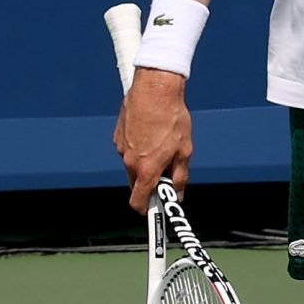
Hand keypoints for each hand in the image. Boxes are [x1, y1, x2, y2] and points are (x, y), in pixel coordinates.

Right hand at [114, 71, 192, 212]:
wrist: (154, 91)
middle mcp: (129, 161)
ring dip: (146, 163)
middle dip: (151, 183)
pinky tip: (152, 134)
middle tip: (168, 172)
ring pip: (133, 166)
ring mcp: (121, 148)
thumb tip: (179, 193)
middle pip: (137, 183)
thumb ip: (180, 175)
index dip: (146, 209)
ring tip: (163, 145)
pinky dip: (139, 149)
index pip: (138, 201)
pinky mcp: (118, 137)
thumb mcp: (184, 150)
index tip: (154, 211)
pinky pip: (129, 150)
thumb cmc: (172, 118)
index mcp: (146, 168)